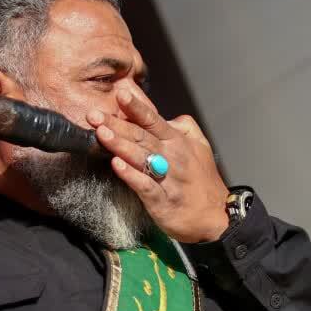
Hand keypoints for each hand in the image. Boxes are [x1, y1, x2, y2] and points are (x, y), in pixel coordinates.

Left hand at [86, 86, 229, 243]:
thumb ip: (184, 128)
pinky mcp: (162, 201)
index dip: (136, 107)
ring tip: (101, 134)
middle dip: (116, 124)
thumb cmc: (204, 182)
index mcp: (178, 142)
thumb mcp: (201, 147)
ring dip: (119, 145)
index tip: (120, 94)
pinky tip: (116, 166)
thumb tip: (167, 116)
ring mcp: (167, 179)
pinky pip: (145, 186)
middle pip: (140, 137)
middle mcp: (172, 157)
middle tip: (93, 115)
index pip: (153, 120)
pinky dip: (131, 176)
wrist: (217, 216)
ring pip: (140, 158)